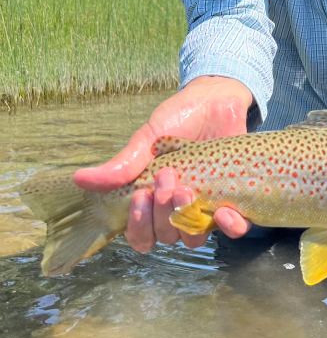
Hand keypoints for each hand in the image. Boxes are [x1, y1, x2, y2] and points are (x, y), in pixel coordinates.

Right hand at [73, 76, 254, 252]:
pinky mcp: (235, 200)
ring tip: (188, 189)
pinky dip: (230, 227)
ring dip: (188, 220)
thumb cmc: (180, 118)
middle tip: (167, 178)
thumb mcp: (148, 138)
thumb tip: (80, 180)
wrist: (218, 99)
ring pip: (194, 238)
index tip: (141, 195)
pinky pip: (234, 228)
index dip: (138, 227)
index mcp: (153, 200)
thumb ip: (123, 164)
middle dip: (162, 213)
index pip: (140, 236)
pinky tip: (223, 212)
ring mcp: (206, 206)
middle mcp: (177, 209)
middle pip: (165, 237)